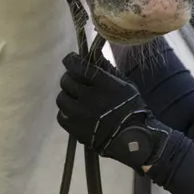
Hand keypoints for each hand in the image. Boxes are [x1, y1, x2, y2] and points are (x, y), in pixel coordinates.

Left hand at [56, 52, 170, 169]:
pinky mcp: (75, 130)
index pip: (77, 66)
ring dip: (67, 94)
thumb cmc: (132, 107)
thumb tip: (93, 54)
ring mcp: (80, 115)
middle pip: (66, 80)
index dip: (70, 60)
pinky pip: (61, 115)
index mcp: (102, 84)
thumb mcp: (124, 84)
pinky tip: (74, 110)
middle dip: (69, 77)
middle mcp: (88, 98)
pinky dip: (65, 111)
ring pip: (61, 97)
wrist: (133, 139)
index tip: (70, 59)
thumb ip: (107, 69)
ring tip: (74, 96)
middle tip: (75, 79)